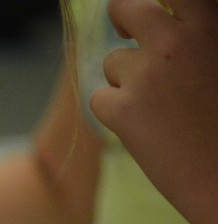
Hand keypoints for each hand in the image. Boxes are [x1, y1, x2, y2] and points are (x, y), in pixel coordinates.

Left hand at [90, 0, 217, 223]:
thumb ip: (200, 38)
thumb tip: (166, 18)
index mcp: (209, 23)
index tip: (156, 7)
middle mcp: (177, 41)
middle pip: (124, 7)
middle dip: (122, 20)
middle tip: (129, 36)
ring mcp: (147, 75)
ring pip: (113, 62)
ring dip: (126, 80)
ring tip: (160, 107)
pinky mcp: (122, 110)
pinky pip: (99, 99)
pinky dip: (113, 112)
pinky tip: (144, 129)